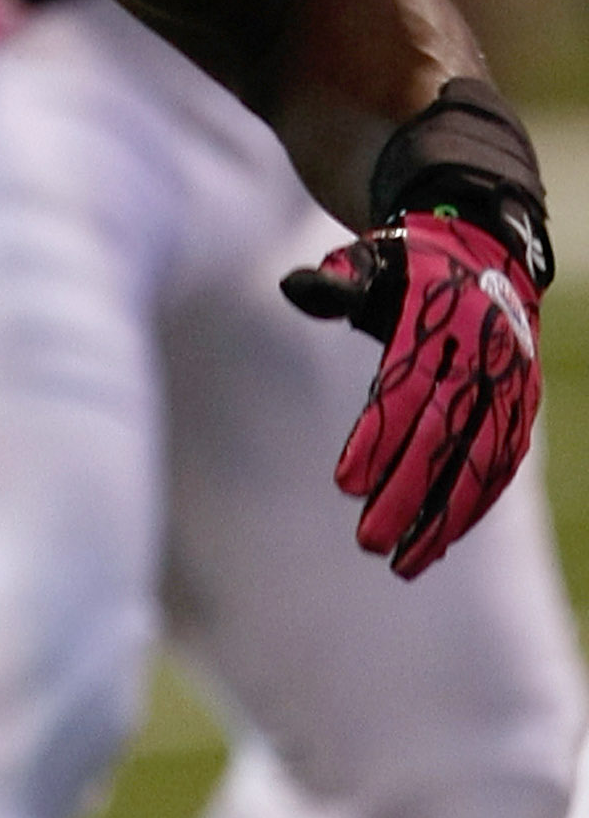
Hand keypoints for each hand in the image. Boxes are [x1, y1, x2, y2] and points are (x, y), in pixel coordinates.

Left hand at [281, 207, 541, 579]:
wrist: (488, 253)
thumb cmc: (411, 268)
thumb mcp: (374, 262)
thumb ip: (338, 282)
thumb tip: (295, 287)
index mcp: (444, 323)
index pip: (408, 390)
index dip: (378, 438)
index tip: (346, 484)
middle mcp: (484, 359)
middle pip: (445, 436)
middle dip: (407, 494)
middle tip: (368, 542)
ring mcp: (509, 388)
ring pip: (479, 463)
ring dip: (444, 518)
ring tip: (404, 563)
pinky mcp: (521, 410)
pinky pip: (499, 467)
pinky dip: (472, 507)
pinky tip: (437, 544)